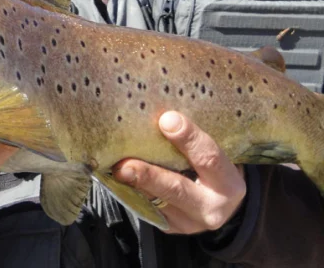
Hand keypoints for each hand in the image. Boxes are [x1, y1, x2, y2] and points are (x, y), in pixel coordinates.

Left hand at [113, 111, 245, 234]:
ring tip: (113, 169)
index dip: (188, 138)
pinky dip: (131, 191)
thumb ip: (194, 139)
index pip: (209, 158)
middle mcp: (211, 207)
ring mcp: (188, 222)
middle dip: (148, 176)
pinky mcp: (170, 227)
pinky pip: (147, 208)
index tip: (167, 120)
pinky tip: (117, 179)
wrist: (221, 204)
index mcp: (229, 184)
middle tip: (123, 166)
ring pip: (155, 201)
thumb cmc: (214, 168)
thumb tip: (164, 115)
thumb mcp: (216, 153)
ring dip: (132, 184)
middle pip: (176, 189)